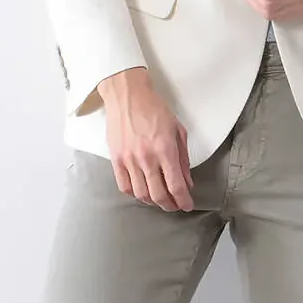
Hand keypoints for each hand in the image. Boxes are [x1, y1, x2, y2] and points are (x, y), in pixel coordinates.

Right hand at [97, 67, 194, 210]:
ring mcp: (129, 160)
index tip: (187, 205)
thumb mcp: (177, 130)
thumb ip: (183, 158)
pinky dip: (135, 193)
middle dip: (170, 205)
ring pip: (141, 194)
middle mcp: (146, 158)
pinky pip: (124, 186)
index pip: (176, 185)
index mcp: (165, 150)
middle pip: (159, 195)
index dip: (183, 200)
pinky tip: (142, 191)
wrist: (127, 96)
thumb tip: (187, 180)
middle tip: (175, 205)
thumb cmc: (153, 109)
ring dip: (153, 201)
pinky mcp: (116, 159)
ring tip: (160, 199)